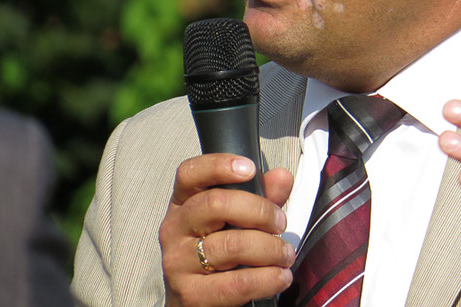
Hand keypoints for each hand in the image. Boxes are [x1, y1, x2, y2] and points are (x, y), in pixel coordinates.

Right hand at [159, 154, 294, 305]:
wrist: (196, 303)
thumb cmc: (220, 254)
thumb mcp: (239, 220)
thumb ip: (262, 196)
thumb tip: (283, 177)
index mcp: (184, 203)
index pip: (190, 173)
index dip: (219, 166)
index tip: (250, 169)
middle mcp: (175, 229)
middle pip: (215, 204)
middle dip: (259, 211)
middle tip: (280, 223)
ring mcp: (178, 262)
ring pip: (230, 245)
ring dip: (269, 248)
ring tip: (285, 254)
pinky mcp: (190, 295)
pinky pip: (235, 283)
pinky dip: (266, 279)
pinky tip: (280, 277)